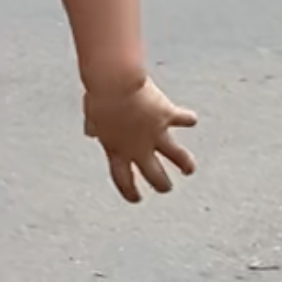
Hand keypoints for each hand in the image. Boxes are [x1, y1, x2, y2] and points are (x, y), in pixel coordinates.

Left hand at [85, 76, 197, 201]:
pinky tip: (191, 120)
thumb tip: (90, 132)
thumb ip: (93, 128)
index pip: (123, 179)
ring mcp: (156, 134)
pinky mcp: (169, 116)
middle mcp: (138, 147)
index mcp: (116, 150)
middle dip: (161, 184)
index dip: (130, 191)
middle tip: (165, 188)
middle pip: (154, 175)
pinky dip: (188, 119)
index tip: (136, 198)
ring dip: (185, 164)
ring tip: (189, 170)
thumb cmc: (99, 97)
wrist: (115, 83)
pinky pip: (184, 120)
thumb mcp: (91, 117)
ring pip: (177, 157)